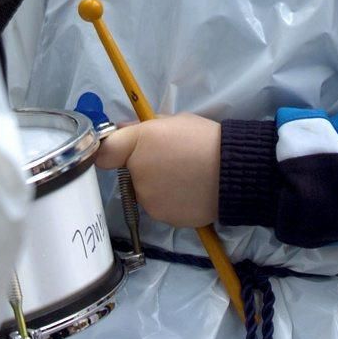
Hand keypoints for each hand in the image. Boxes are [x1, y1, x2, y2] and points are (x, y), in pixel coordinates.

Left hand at [95, 113, 220, 226]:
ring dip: (157, 187)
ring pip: (145, 192)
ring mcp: (148, 198)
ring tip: (184, 178)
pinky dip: (170, 202)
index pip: (104, 152)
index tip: (121, 152)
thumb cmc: (204, 139)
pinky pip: (161, 207)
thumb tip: (124, 130)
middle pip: (129, 173)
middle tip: (171, 162)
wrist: (232, 171)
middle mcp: (137, 172)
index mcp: (138, 142)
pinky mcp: (163, 217)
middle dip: (144, 168)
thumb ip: (145, 127)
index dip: (112, 152)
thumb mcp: (175, 121)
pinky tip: (189, 192)